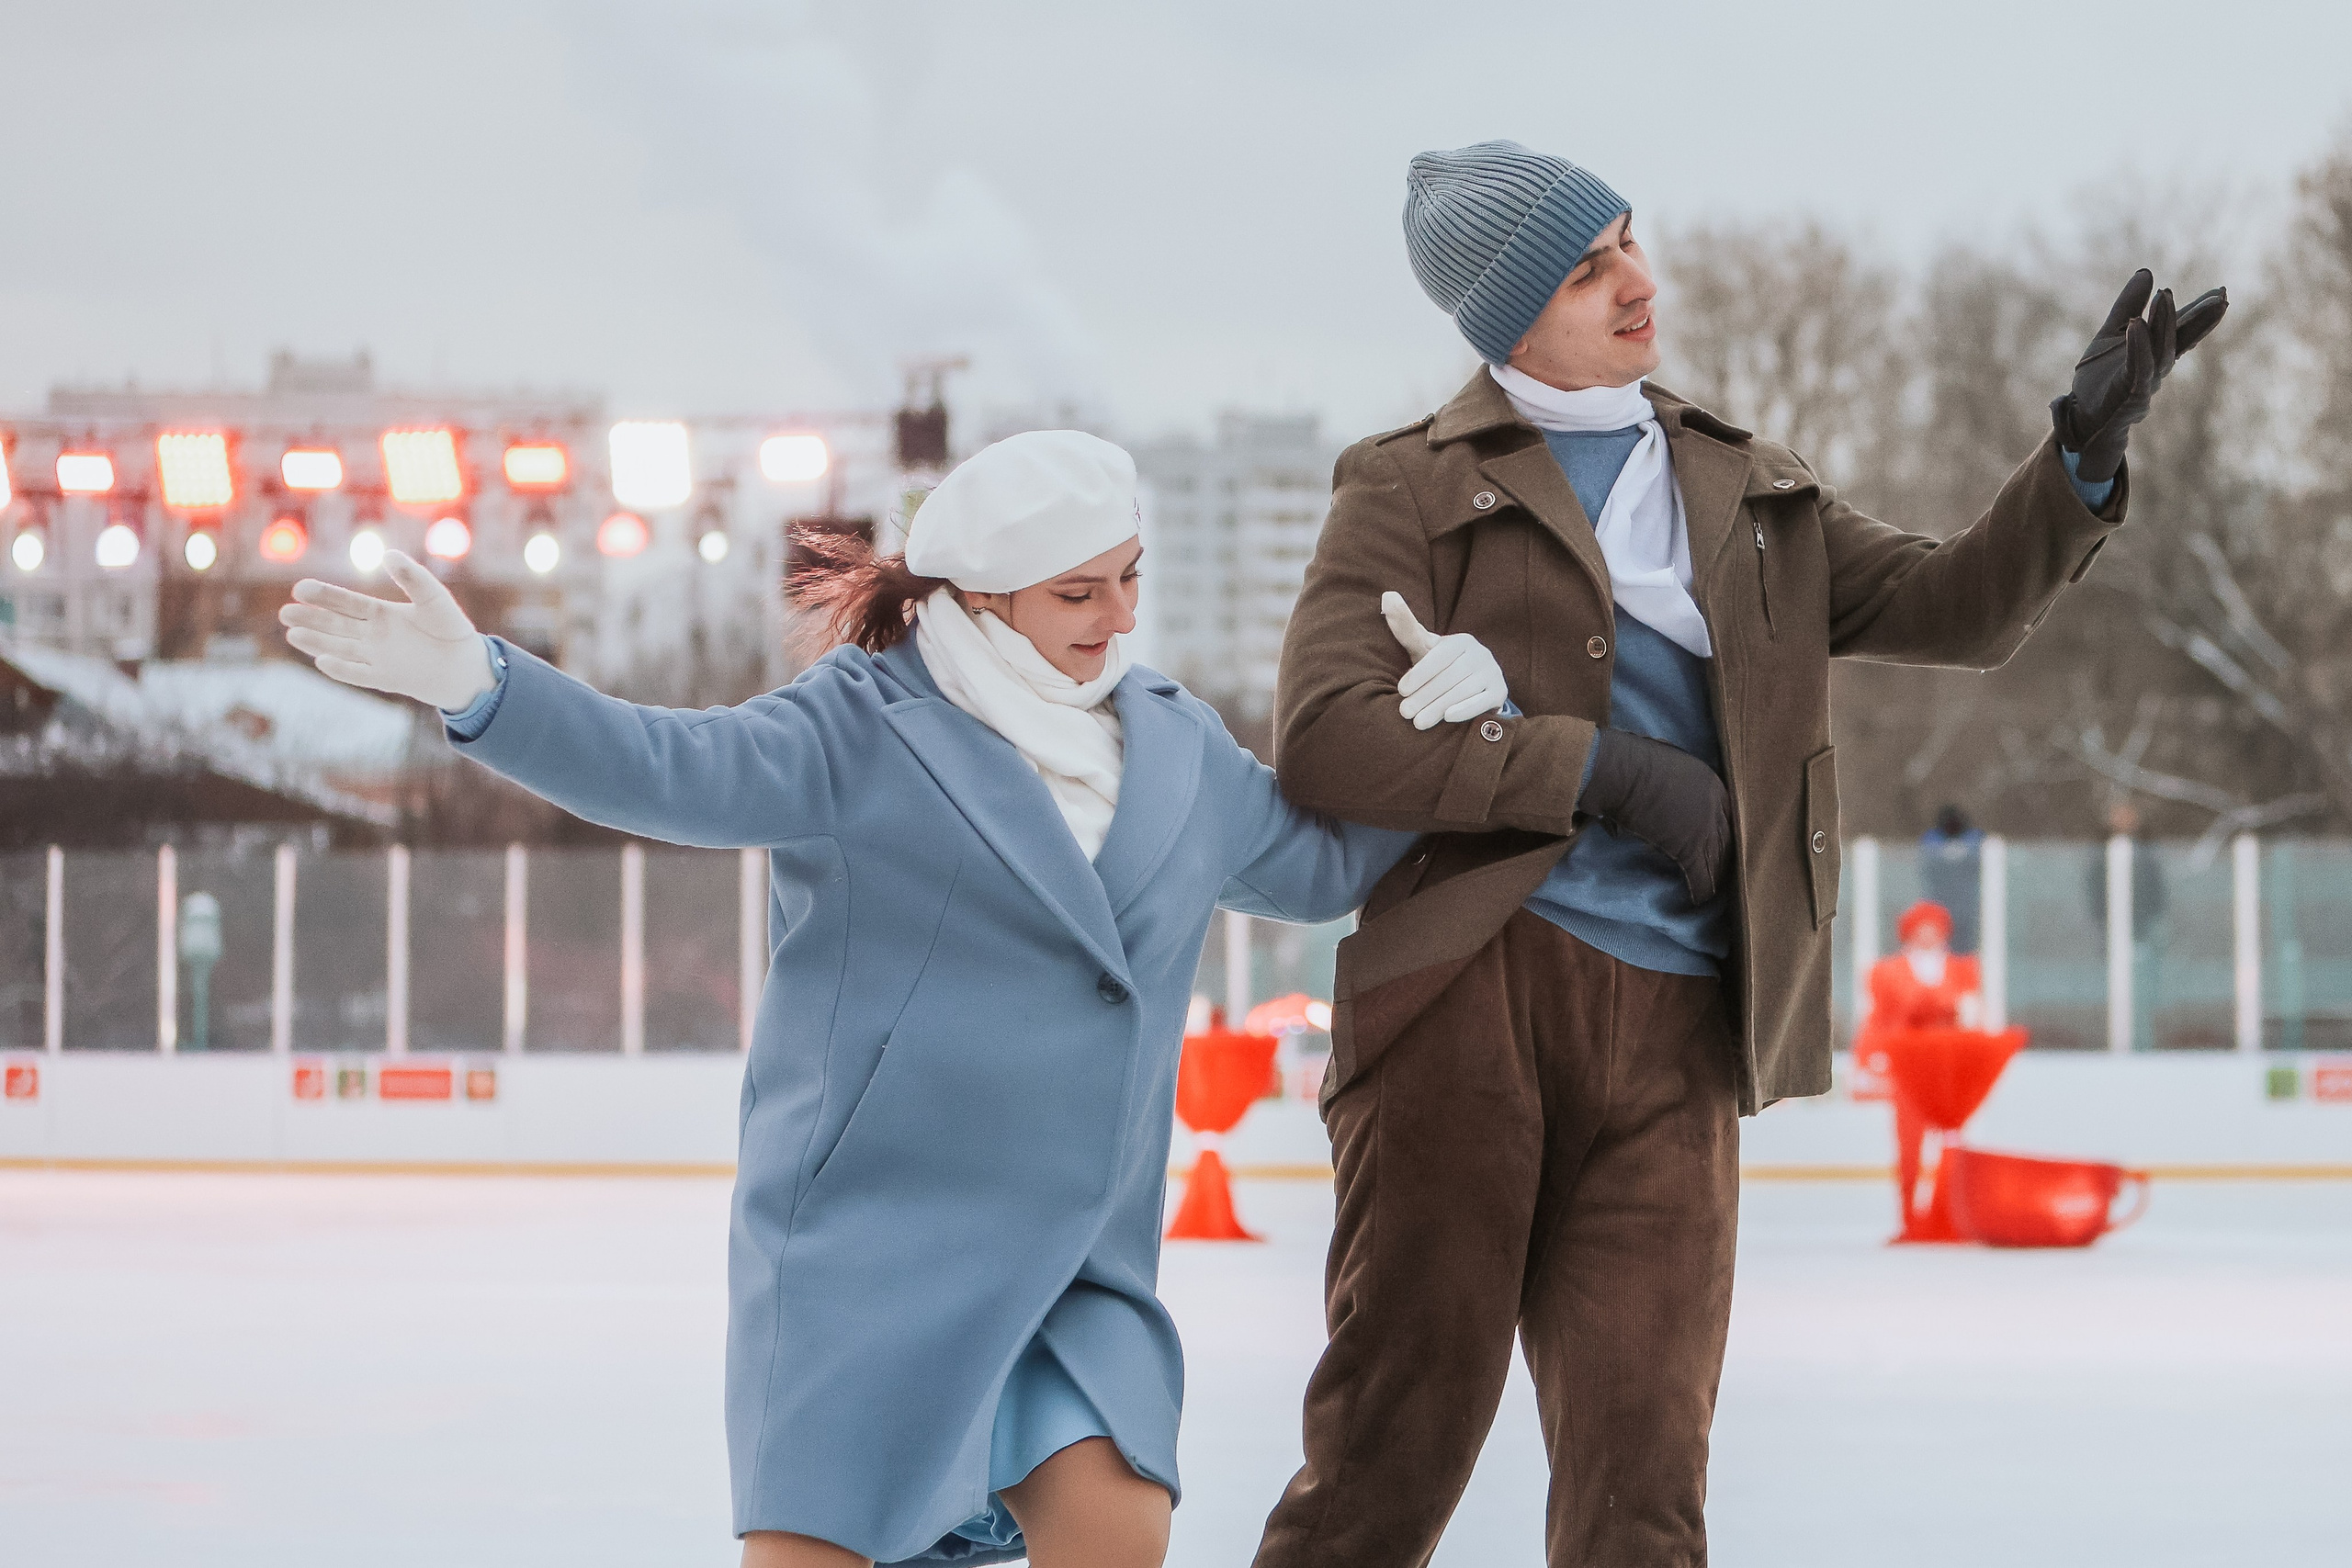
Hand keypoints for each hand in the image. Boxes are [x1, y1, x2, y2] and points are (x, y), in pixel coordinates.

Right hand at [278, 549, 495, 710]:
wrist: (467, 666)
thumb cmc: (450, 629)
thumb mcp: (433, 598)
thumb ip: (413, 577)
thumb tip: (388, 554)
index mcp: (381, 614)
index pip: (347, 603)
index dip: (324, 596)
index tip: (300, 588)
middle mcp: (373, 636)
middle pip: (336, 626)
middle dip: (310, 619)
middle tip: (284, 613)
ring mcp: (377, 658)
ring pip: (340, 649)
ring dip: (317, 643)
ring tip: (292, 634)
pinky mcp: (385, 680)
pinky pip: (360, 675)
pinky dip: (342, 670)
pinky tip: (322, 661)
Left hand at [1383, 591, 1508, 729]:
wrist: (1472, 692)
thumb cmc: (1439, 669)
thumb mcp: (1423, 649)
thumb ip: (1406, 627)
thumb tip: (1387, 595)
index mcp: (1460, 641)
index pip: (1439, 656)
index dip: (1420, 673)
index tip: (1401, 691)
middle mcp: (1480, 653)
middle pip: (1449, 676)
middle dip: (1425, 696)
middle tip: (1405, 713)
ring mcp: (1492, 672)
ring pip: (1462, 690)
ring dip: (1438, 707)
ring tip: (1418, 723)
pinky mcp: (1500, 692)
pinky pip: (1481, 701)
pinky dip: (1464, 710)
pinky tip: (1447, 718)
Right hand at [1577, 729, 1732, 904]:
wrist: (1616, 769)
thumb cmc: (1626, 762)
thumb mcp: (1662, 762)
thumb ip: (1669, 778)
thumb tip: (1655, 784)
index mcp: (1709, 781)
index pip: (1726, 815)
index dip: (1721, 834)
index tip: (1717, 847)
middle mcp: (1715, 803)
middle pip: (1728, 838)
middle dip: (1724, 858)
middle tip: (1721, 874)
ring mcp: (1705, 826)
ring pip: (1718, 860)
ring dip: (1714, 877)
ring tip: (1711, 892)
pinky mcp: (1690, 847)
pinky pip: (1701, 875)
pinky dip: (1701, 890)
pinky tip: (1698, 900)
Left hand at [2051, 269, 2227, 483]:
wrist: (2082, 418)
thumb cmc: (2099, 378)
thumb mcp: (2111, 334)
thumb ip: (2127, 305)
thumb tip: (2146, 272)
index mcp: (2156, 352)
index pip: (2182, 329)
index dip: (2201, 313)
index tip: (2221, 292)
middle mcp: (2156, 367)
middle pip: (2180, 339)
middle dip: (2200, 318)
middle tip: (2220, 296)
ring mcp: (2146, 383)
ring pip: (2161, 351)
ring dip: (2164, 323)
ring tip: (2165, 295)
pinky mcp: (2130, 396)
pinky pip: (2137, 367)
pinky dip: (2138, 346)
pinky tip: (2137, 324)